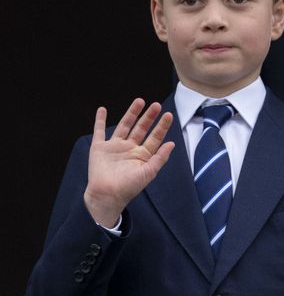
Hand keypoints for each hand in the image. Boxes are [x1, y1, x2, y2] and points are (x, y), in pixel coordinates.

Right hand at [83, 98, 174, 226]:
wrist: (107, 195)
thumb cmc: (129, 187)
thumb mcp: (148, 172)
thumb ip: (160, 158)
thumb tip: (172, 143)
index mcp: (143, 155)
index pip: (155, 137)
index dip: (162, 126)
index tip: (168, 115)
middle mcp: (130, 148)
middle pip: (141, 128)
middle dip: (149, 117)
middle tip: (156, 105)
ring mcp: (115, 147)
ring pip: (124, 125)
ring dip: (131, 113)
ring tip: (139, 101)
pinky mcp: (100, 148)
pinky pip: (99, 131)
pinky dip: (99, 120)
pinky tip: (102, 109)